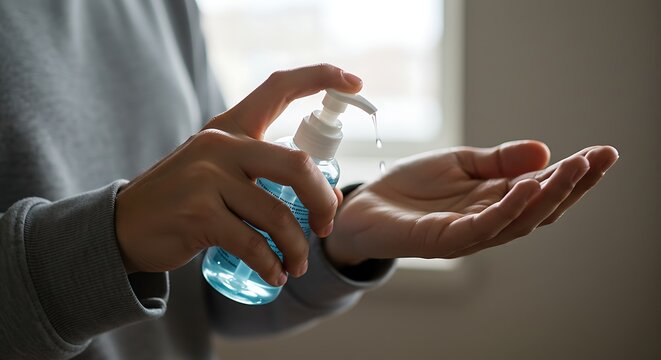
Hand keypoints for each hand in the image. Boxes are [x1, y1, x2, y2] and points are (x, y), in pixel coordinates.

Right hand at [116, 64, 360, 285]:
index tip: (355, 80)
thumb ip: (268, 179)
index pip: (278, 89)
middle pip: (296, 166)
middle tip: (324, 227)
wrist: (122, 227)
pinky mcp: (198, 214)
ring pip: (277, 215)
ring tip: (295, 265)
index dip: (319, 78)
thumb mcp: (221, 177)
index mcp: (229, 129)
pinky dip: (270, 265)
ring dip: (296, 247)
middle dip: (322, 201)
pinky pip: (253, 244)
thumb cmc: (183, 202)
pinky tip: (274, 275)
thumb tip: (330, 197)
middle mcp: (219, 146)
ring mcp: (206, 178)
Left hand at [326, 141, 618, 266]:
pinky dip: (508, 208)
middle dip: (573, 184)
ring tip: (575, 168)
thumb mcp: (460, 162)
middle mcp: (489, 220)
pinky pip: (483, 226)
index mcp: (494, 201)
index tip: (602, 152)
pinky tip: (527, 187)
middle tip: (601, 159)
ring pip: (520, 219)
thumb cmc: (411, 186)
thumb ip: (499, 161)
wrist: (366, 204)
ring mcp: (469, 233)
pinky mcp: (445, 240)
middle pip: (541, 208)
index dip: (573, 174)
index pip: (542, 190)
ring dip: (549, 194)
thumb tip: (544, 152)